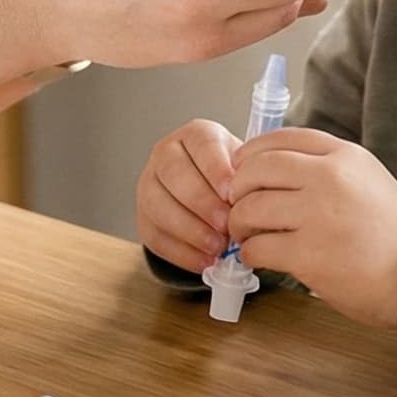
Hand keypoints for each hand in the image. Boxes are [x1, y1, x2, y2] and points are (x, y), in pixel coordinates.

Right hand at [136, 118, 238, 272]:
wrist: (213, 194)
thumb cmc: (233, 180)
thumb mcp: (244, 168)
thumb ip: (248, 179)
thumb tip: (253, 203)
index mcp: (196, 135)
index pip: (201, 145)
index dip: (215, 170)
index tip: (231, 193)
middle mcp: (166, 153)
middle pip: (174, 173)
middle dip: (202, 203)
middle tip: (226, 225)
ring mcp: (149, 184)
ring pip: (158, 205)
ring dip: (189, 230)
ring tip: (217, 247)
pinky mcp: (143, 216)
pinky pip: (155, 235)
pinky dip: (181, 253)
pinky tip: (204, 261)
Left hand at [227, 128, 396, 328]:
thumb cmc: (394, 232)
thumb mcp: (367, 178)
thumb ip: (327, 167)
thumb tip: (273, 167)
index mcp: (343, 155)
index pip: (280, 139)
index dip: (251, 153)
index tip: (240, 169)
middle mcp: (329, 178)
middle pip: (256, 170)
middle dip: (238, 189)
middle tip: (237, 206)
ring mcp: (317, 216)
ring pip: (251, 209)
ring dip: (240, 224)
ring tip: (246, 235)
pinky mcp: (309, 255)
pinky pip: (259, 248)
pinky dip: (252, 254)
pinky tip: (260, 258)